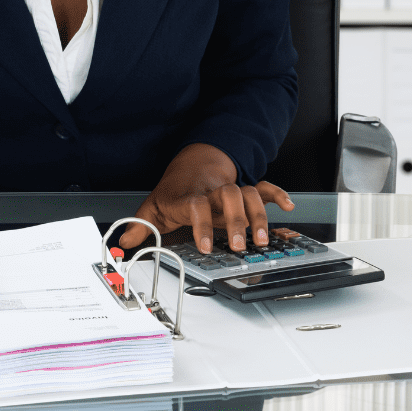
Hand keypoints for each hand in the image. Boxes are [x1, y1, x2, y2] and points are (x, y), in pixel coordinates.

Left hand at [117, 143, 294, 253]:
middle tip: (240, 245)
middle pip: (228, 196)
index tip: (205, 245)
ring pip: (248, 193)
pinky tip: (287, 207)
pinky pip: (264, 188)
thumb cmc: (175, 191)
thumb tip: (124, 242)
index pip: (196, 205)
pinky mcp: (244, 190)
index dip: (201, 224)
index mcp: (190, 196)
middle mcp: (212, 192)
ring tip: (262, 238)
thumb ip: (140, 226)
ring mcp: (230, 189)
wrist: (191, 164)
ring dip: (258, 215)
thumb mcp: (153, 208)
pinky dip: (277, 195)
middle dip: (236, 220)